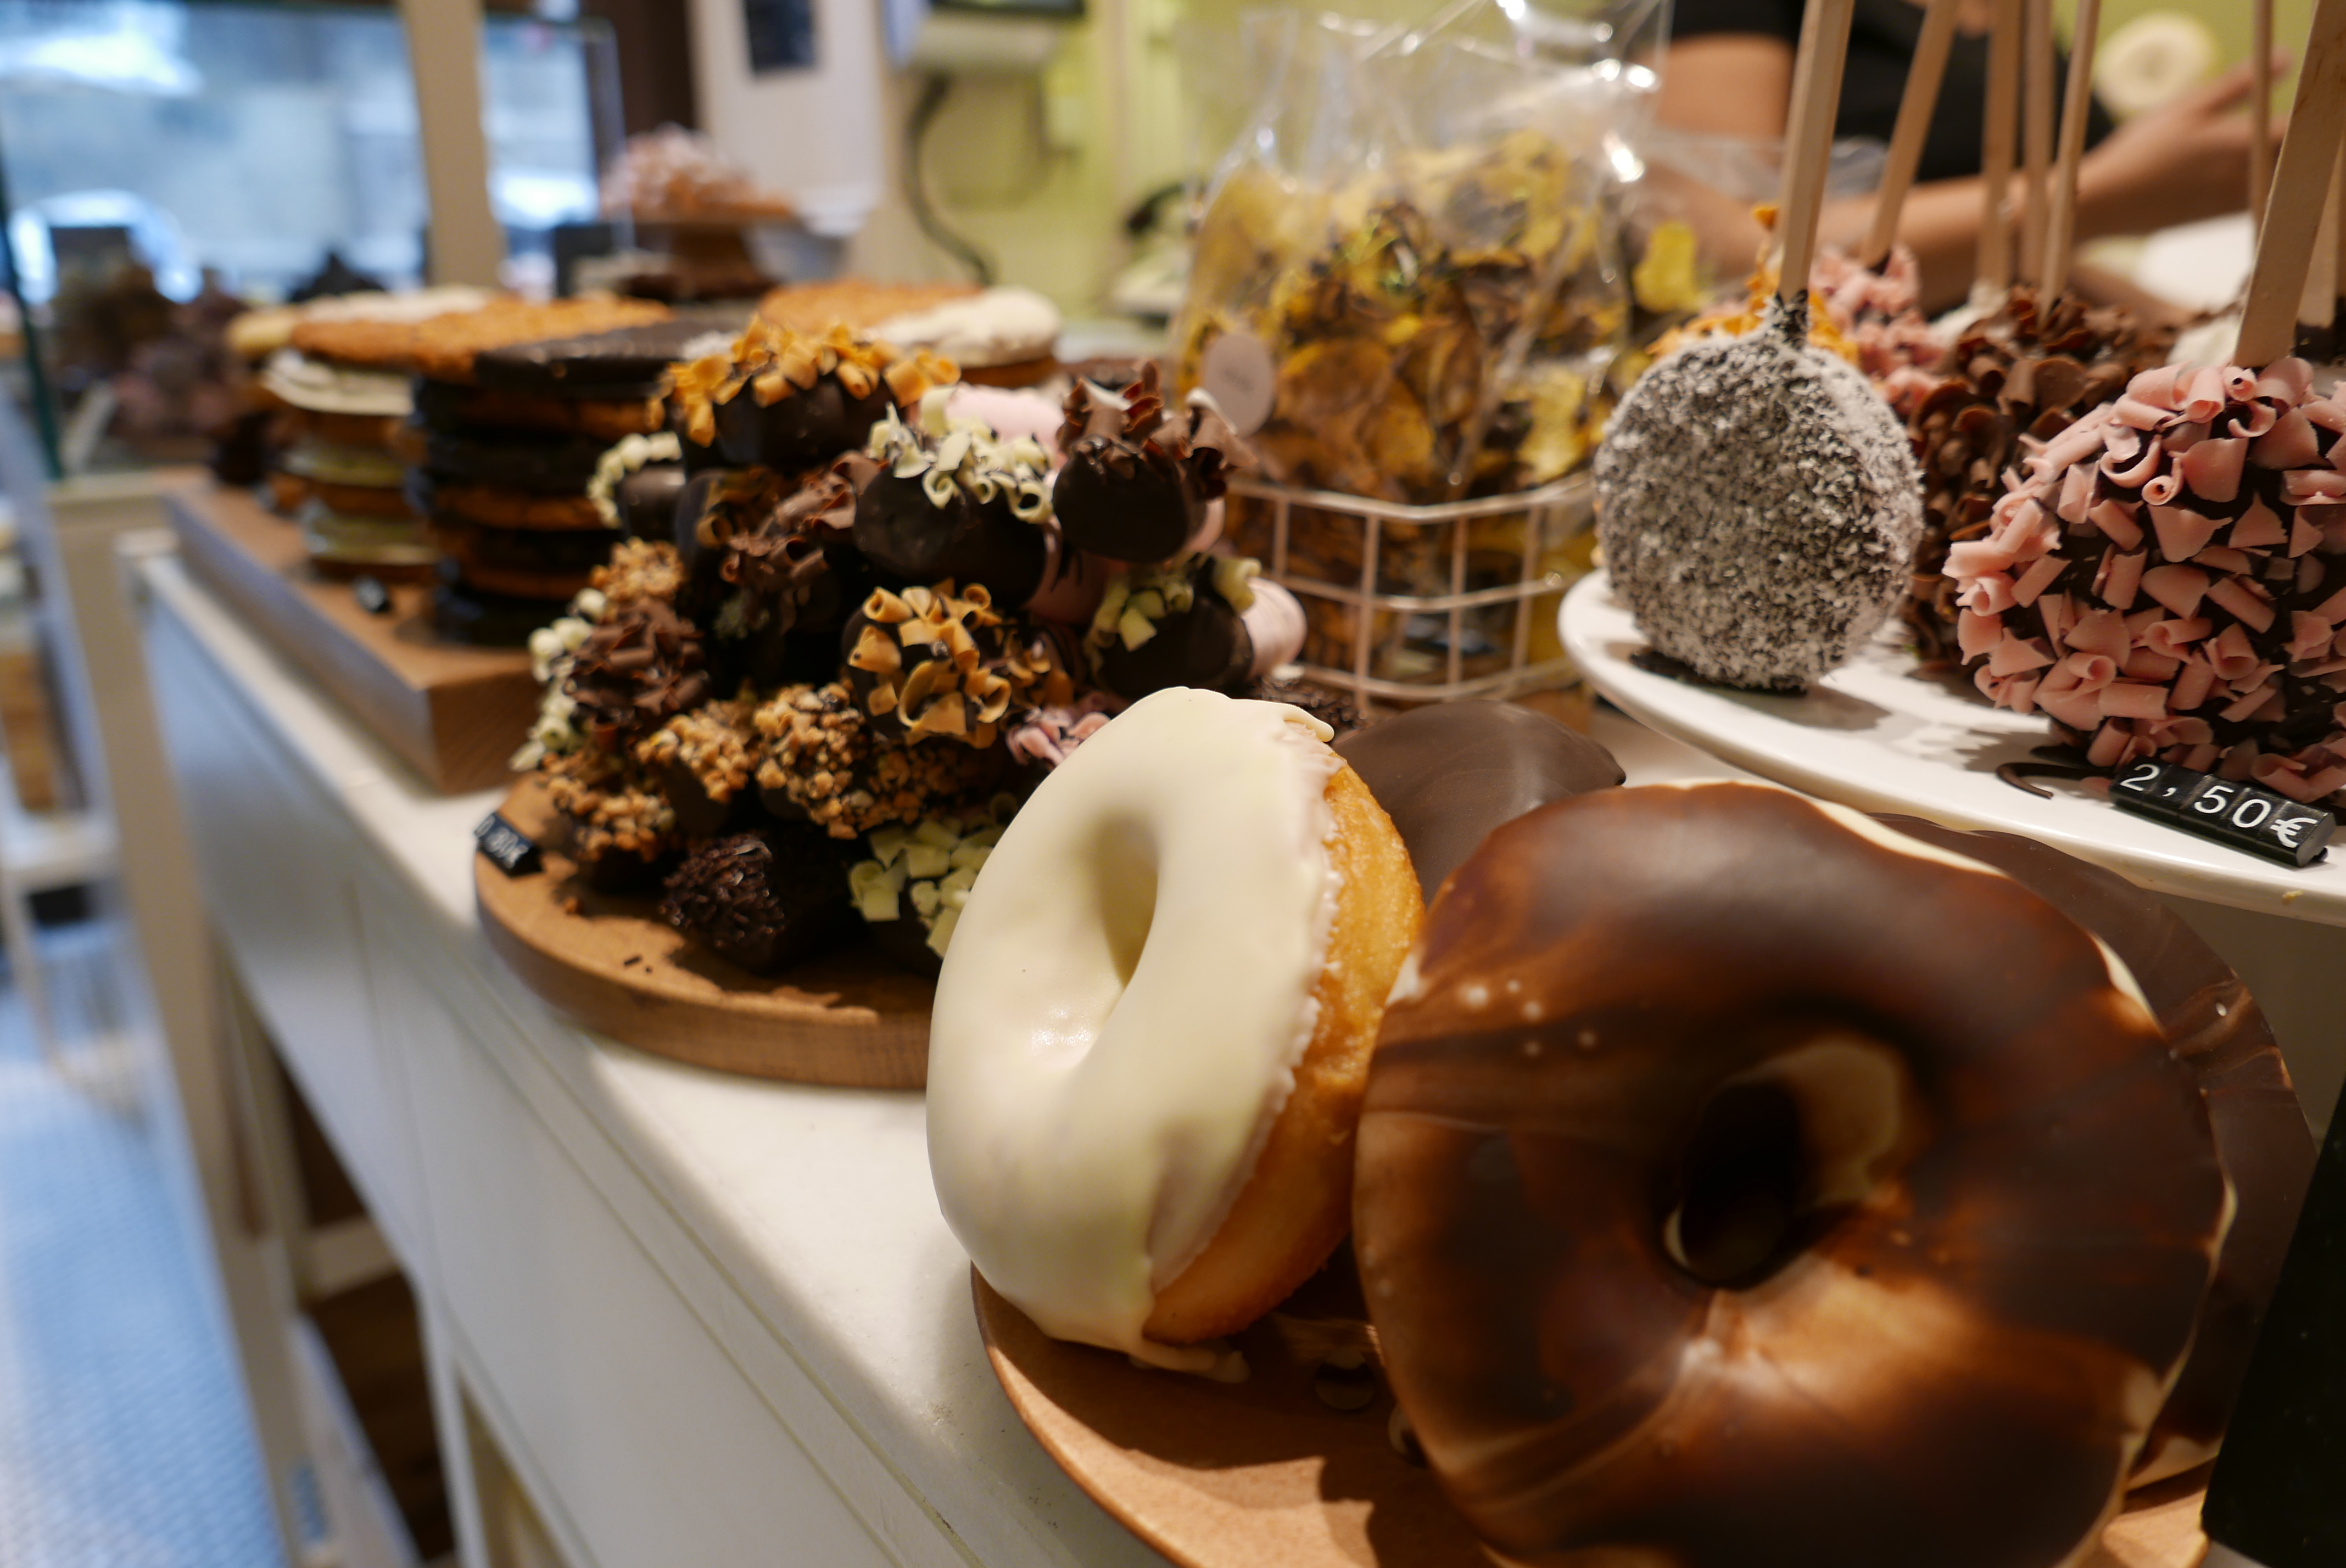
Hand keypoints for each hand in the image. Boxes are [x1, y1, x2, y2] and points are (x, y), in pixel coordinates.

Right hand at [2077, 54, 2287, 236]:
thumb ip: (2238, 84)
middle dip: (2279, 139)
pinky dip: (2250, 182)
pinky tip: (2223, 173)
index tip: (2275, 107)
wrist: (2105, 205)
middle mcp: (2245, 175)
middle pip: (2288, 154)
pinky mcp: (2221, 216)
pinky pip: (2255, 197)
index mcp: (2242, 143)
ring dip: (2266, 162)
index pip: (2294, 127)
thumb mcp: (2186, 107)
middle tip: (2252, 129)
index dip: (2293, 115)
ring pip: (2273, 177)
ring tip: (2234, 151)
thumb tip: (2285, 59)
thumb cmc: (2140, 152)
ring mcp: (2235, 200)